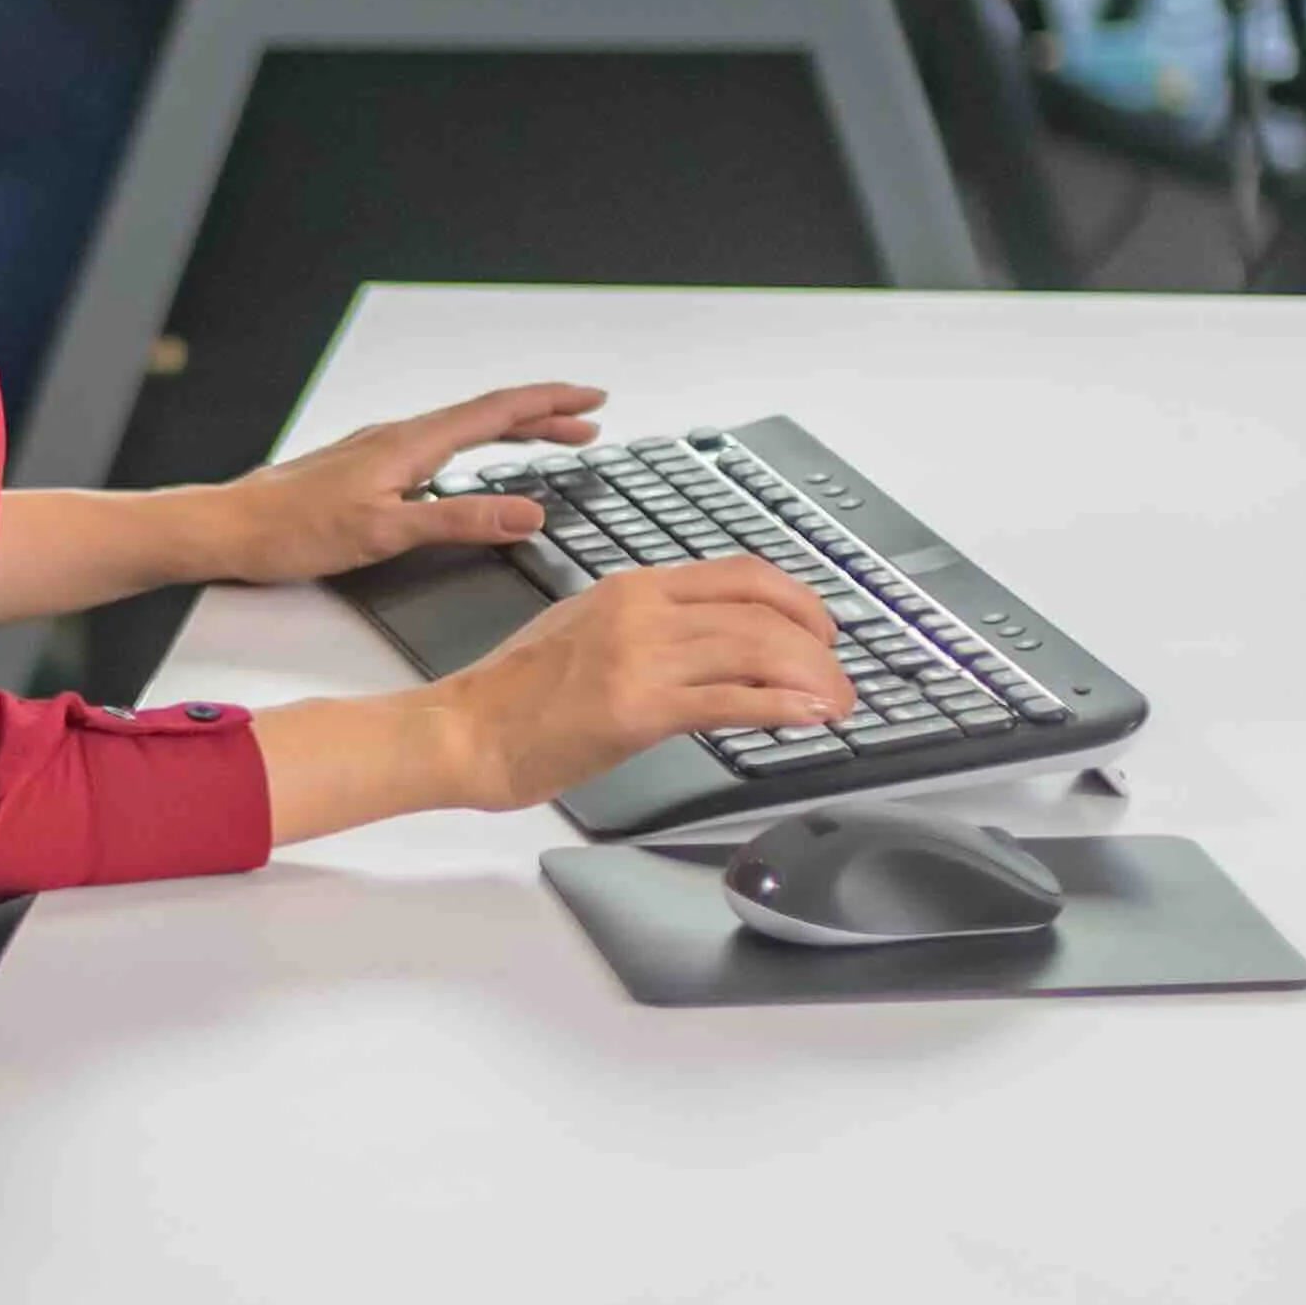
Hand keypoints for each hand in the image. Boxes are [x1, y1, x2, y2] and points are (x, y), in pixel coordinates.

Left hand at [195, 382, 607, 585]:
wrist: (230, 527)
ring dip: (512, 431)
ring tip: (552, 439)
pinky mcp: (368, 466)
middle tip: (590, 422)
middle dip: (543, 416)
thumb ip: (459, 521)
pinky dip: (476, 447)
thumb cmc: (294, 531)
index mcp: (409, 444)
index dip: (549, 404)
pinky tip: (473, 465)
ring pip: (462, 429)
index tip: (593, 399)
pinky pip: (439, 445)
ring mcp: (382, 449)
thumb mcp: (386, 533)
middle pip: (486, 416)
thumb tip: (528, 513)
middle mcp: (398, 436)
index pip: (496, 412)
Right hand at [417, 562, 850, 812]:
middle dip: (818, 645)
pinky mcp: (638, 709)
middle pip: (760, 611)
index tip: (822, 628)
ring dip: (813, 678)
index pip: (739, 574)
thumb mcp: (584, 630)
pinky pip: (731, 700)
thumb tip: (704, 646)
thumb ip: (645, 627)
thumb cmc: (513, 692)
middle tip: (840, 678)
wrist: (465, 730)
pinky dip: (782, 706)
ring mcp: (639, 656)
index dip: (797, 599)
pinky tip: (808, 717)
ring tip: (838, 704)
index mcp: (630, 587)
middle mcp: (641, 611)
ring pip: (756, 649)